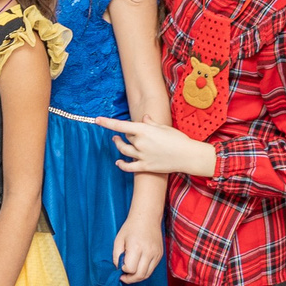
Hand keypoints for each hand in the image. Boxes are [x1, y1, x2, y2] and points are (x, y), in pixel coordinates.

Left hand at [99, 116, 215, 178]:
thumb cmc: (178, 139)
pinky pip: (128, 167)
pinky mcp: (145, 167)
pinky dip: (121, 164)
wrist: (188, 156)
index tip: (97, 120)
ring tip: (117, 141)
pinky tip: (118, 162)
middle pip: (126, 138)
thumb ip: (151, 123)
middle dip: (126, 135)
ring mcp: (141, 156)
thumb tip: (144, 118)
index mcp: (144, 130)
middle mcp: (140, 143)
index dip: (107, 123)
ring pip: (123, 150)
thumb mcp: (164, 127)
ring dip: (119, 145)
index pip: (120, 126)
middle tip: (127, 133)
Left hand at [114, 210, 164, 283]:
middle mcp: (149, 252)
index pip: (131, 269)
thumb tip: (118, 269)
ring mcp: (156, 254)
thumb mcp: (118, 240)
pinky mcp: (160, 255)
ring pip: (147, 274)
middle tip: (123, 277)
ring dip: (137, 277)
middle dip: (130, 279)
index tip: (120, 267)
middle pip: (140, 275)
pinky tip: (138, 267)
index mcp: (136, 248)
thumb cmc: (130, 227)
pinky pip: (152, 269)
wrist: (147, 217)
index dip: (123, 270)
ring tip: (130, 274)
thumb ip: (116, 256)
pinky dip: (144, 271)